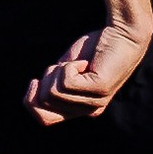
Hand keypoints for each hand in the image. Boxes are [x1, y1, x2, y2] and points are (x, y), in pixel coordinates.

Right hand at [26, 20, 151, 123]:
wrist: (121, 33)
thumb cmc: (92, 50)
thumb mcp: (64, 71)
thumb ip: (51, 88)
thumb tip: (31, 102)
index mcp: (79, 109)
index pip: (44, 120)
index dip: (31, 101)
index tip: (36, 81)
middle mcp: (89, 110)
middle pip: (44, 104)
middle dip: (46, 80)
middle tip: (66, 67)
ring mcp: (96, 102)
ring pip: (53, 93)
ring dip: (59, 71)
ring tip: (79, 64)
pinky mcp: (100, 89)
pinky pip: (66, 81)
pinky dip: (70, 66)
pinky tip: (87, 62)